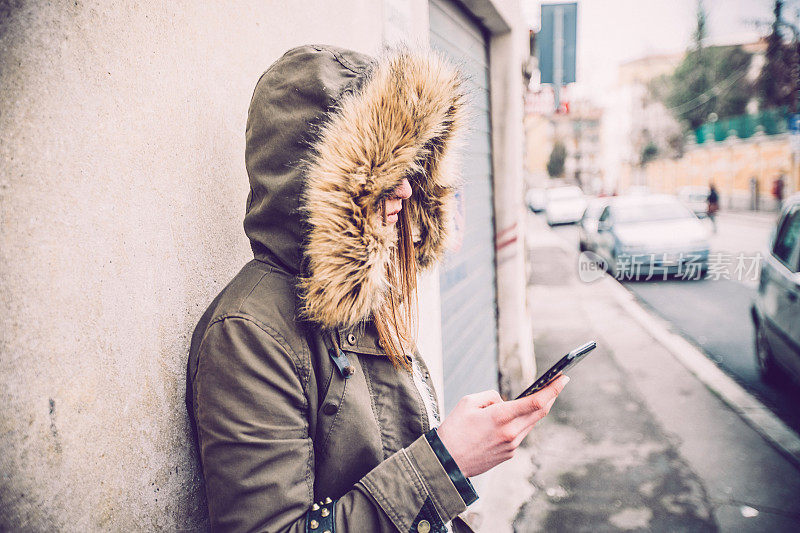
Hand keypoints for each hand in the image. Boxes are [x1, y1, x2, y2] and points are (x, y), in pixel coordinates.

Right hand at [435, 376, 568, 477]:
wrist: (447, 462)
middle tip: (558, 383)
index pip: (535, 401)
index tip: (563, 378)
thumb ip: (491, 397)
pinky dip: (521, 422)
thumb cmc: (454, 430)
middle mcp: (510, 432)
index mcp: (500, 416)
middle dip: (552, 396)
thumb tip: (505, 402)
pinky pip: (520, 433)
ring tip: (539, 397)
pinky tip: (515, 417)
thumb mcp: (468, 402)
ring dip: (536, 410)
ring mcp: (511, 446)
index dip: (552, 389)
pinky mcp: (509, 454)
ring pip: (531, 423)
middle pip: (540, 412)